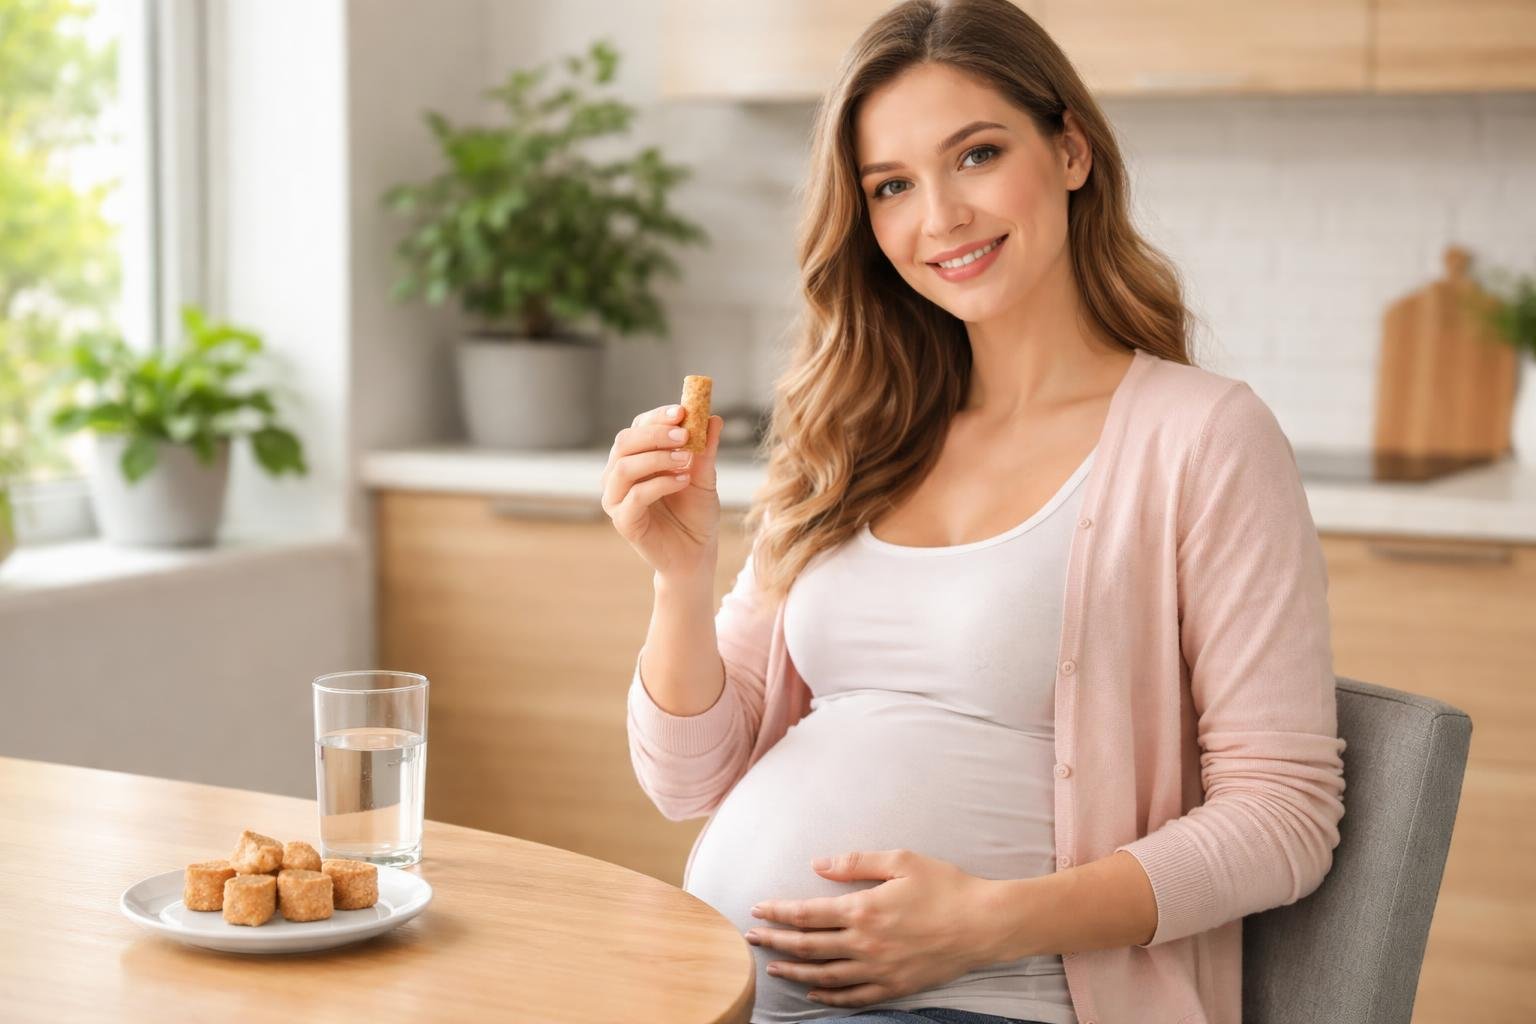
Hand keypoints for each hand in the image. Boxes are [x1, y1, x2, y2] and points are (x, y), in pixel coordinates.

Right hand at [600, 404, 724, 579]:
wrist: (696, 553)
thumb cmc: (695, 514)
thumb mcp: (704, 477)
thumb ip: (705, 450)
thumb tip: (712, 418)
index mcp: (636, 458)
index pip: (638, 427)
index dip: (658, 417)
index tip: (683, 410)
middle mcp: (619, 475)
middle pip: (625, 442)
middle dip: (655, 434)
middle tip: (684, 434)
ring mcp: (617, 499)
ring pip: (624, 467)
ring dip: (656, 458)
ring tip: (686, 459)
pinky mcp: (623, 521)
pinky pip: (634, 496)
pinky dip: (660, 484)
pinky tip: (683, 481)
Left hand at [744, 849, 999, 1008]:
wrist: (984, 924)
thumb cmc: (945, 886)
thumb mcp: (901, 861)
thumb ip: (856, 862)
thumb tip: (818, 865)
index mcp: (864, 909)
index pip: (808, 913)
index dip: (779, 912)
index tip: (757, 909)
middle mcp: (865, 943)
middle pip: (808, 945)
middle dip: (775, 940)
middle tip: (751, 938)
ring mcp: (879, 970)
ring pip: (825, 974)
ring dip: (795, 970)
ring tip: (773, 965)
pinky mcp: (895, 986)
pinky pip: (854, 997)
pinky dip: (829, 997)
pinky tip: (813, 992)